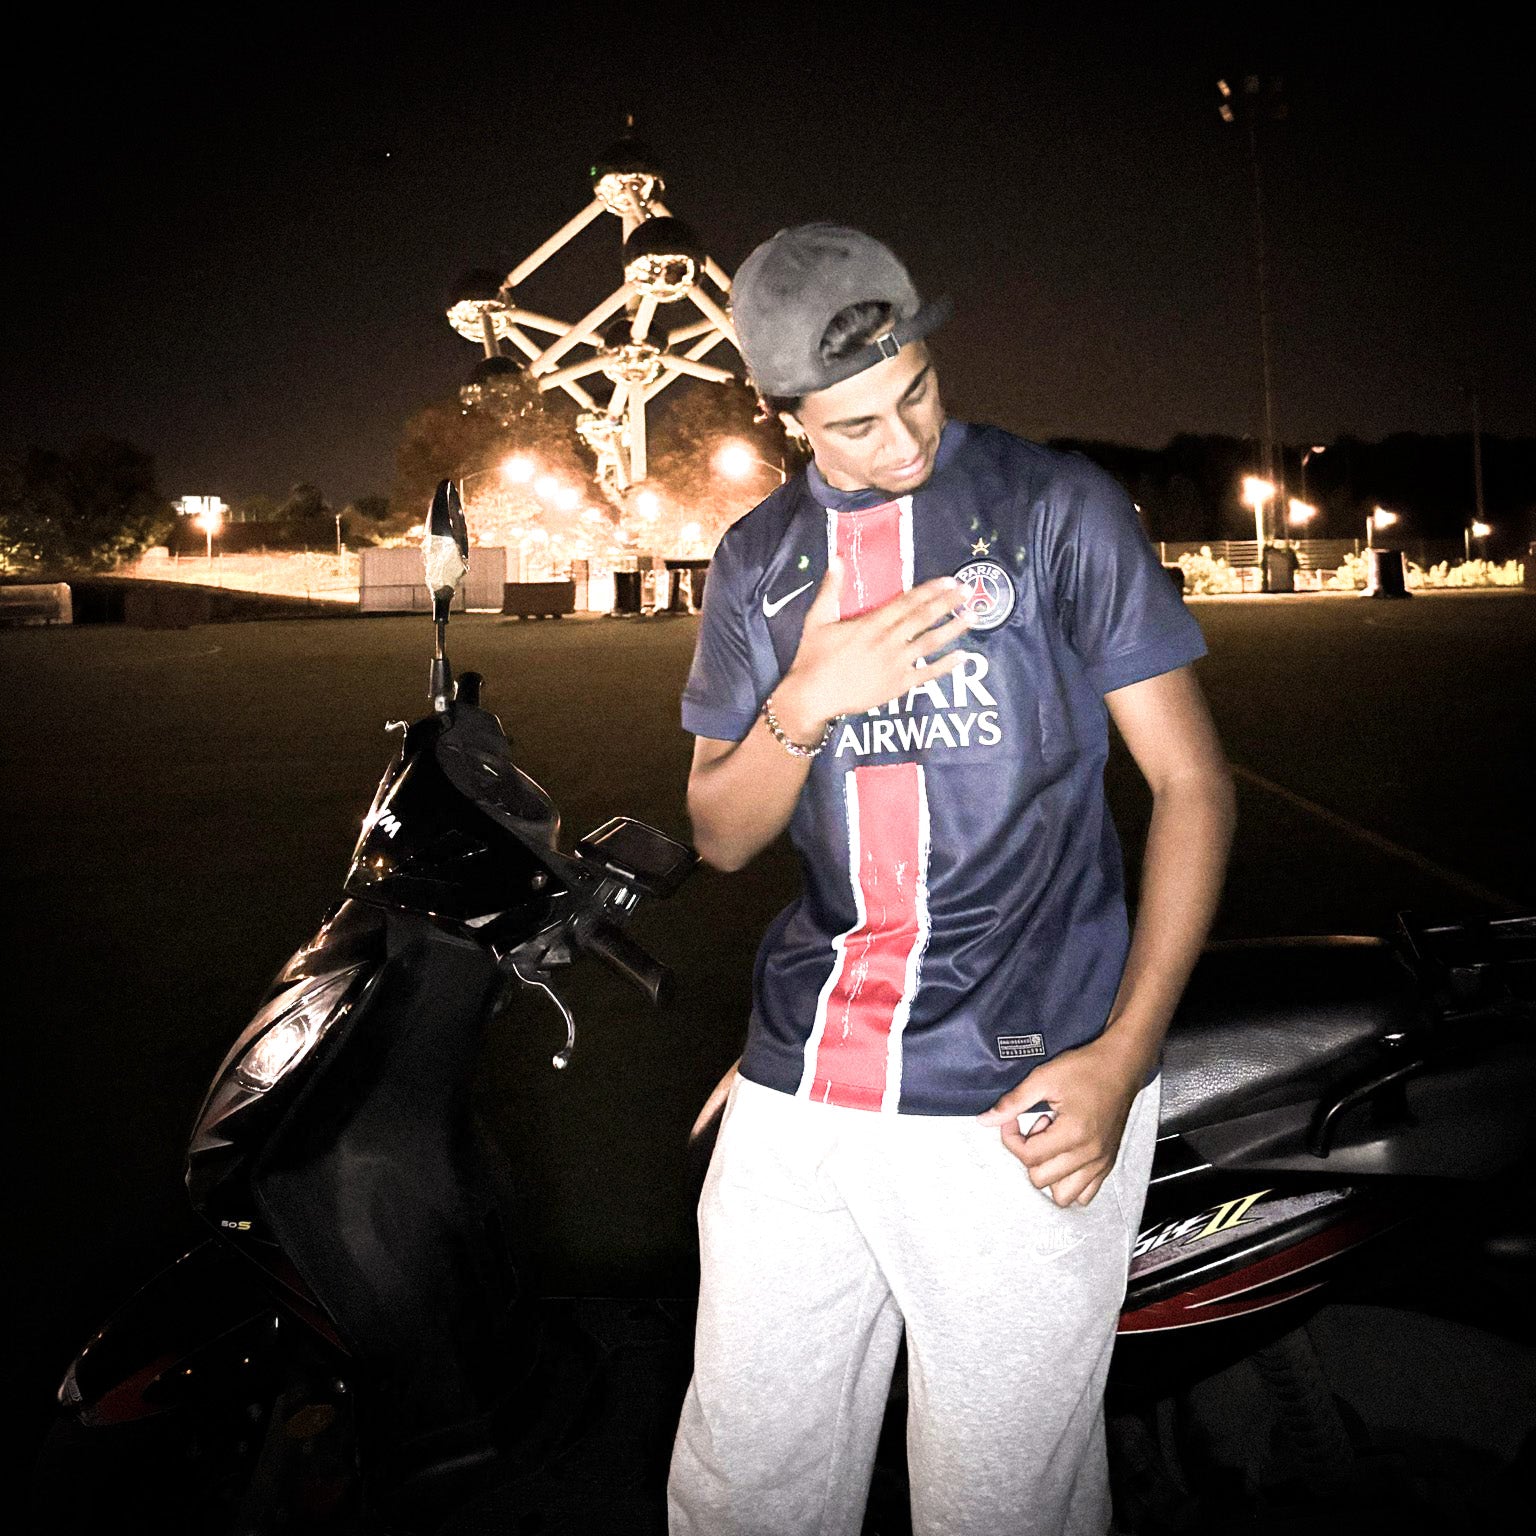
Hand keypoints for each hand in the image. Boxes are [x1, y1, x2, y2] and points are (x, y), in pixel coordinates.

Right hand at [774, 558, 974, 737]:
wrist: (813, 697)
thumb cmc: (813, 657)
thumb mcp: (817, 619)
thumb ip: (831, 589)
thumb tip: (837, 559)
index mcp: (871, 624)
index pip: (906, 602)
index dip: (929, 590)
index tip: (948, 580)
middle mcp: (888, 641)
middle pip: (923, 618)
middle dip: (947, 603)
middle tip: (968, 591)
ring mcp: (896, 665)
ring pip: (930, 643)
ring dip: (952, 629)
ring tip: (972, 617)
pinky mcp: (898, 686)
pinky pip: (927, 674)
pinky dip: (946, 666)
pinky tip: (963, 657)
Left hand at [976, 1038, 1143, 1206]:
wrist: (1121, 1065)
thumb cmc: (1084, 1068)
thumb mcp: (1043, 1078)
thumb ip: (1013, 1102)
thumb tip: (984, 1121)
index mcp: (1073, 1134)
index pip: (1028, 1156)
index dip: (1010, 1137)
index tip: (1012, 1119)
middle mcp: (1089, 1155)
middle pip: (1040, 1178)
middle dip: (1029, 1154)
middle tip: (1037, 1126)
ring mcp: (1101, 1163)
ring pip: (1063, 1195)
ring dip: (1049, 1174)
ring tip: (1052, 1144)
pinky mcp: (1108, 1163)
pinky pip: (1085, 1194)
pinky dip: (1070, 1183)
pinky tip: (1065, 1157)